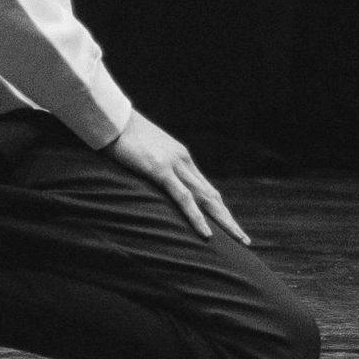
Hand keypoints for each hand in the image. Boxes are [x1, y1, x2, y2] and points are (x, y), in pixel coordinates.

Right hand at [104, 113, 248, 245]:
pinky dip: (197, 217)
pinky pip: (184, 199)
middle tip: (245, 239)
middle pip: (213, 196)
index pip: (206, 188)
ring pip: (206, 199)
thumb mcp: (144, 151)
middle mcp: (184, 162)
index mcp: (181, 157)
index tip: (229, 224)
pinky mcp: (161, 170)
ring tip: (238, 239)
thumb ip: (153, 163)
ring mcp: (175, 165)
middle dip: (229, 219)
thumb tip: (151, 174)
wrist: (113, 118)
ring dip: (224, 222)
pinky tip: (207, 234)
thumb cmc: (123, 134)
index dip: (219, 208)